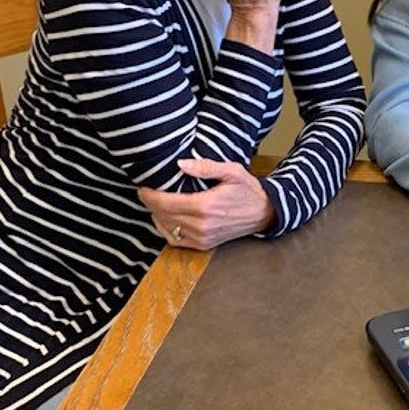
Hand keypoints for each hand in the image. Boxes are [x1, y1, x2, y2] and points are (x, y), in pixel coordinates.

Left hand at [137, 158, 276, 250]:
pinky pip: (175, 240)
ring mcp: (202, 238)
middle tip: (147, 192)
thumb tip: (181, 164)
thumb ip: (206, 167)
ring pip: (166, 228)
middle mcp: (201, 225)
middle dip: (150, 203)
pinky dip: (165, 229)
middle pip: (162, 215)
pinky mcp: (204, 245)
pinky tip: (165, 219)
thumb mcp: (232, 171)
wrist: (264, 213)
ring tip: (155, 203)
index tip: (144, 187)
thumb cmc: (248, 190)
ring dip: (156, 215)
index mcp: (205, 206)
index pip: (165, 202)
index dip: (149, 195)